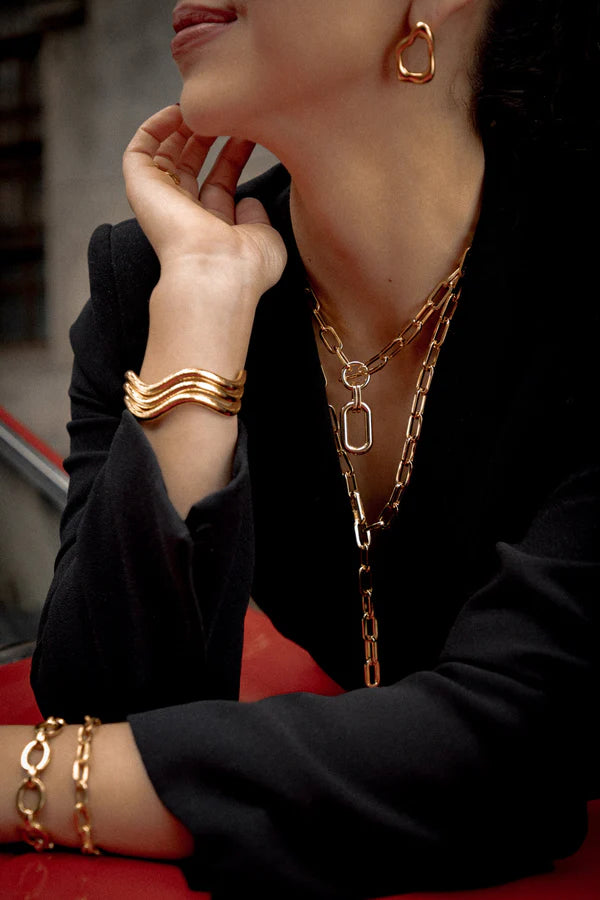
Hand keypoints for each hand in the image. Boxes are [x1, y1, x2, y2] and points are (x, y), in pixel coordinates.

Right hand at [122, 104, 286, 296]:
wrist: (217, 273)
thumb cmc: (246, 266)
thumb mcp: (265, 238)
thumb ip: (257, 216)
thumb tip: (249, 201)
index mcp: (213, 229)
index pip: (220, 184)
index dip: (234, 156)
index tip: (252, 131)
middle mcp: (185, 216)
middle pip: (192, 166)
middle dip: (208, 136)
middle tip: (227, 112)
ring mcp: (162, 202)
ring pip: (165, 156)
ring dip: (182, 128)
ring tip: (203, 106)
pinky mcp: (140, 188)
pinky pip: (139, 150)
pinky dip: (154, 128)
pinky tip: (177, 111)